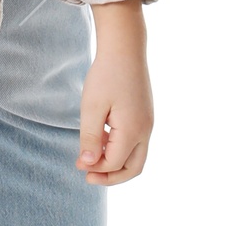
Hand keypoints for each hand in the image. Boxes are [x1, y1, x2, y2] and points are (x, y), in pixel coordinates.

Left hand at [76, 2, 152, 186]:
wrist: (125, 48)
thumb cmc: (106, 75)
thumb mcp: (91, 108)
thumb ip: (91, 138)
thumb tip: (88, 164)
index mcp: (133, 130)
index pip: (115, 163)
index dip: (96, 168)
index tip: (77, 164)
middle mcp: (145, 130)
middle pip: (134, 169)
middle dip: (111, 177)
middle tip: (89, 177)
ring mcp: (148, 123)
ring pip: (136, 157)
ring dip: (116, 163)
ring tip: (92, 156)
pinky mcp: (145, 116)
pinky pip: (136, 143)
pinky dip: (120, 149)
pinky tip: (102, 138)